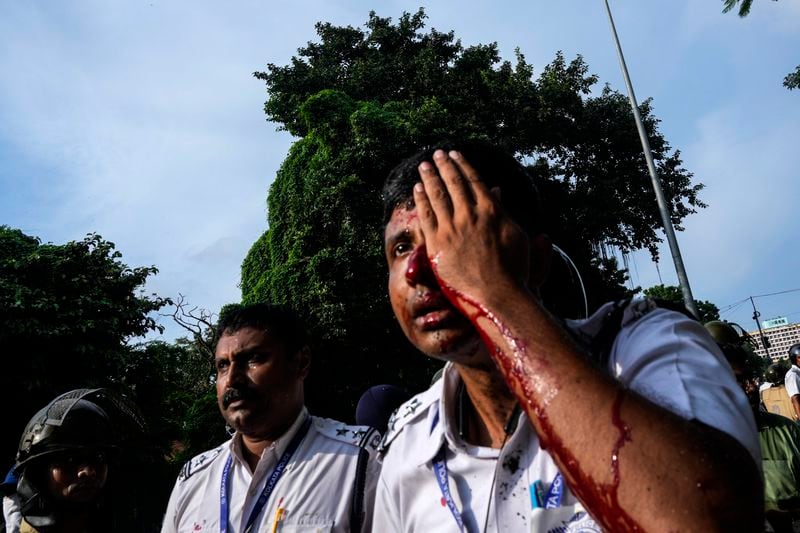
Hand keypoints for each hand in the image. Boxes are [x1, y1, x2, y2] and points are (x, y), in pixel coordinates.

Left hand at [413, 149, 530, 306]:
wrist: (498, 296)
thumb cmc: (514, 270)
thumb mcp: (516, 235)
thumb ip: (504, 211)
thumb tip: (496, 191)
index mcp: (492, 210)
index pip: (474, 180)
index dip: (463, 165)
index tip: (455, 154)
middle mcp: (470, 215)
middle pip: (453, 183)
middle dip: (444, 166)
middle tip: (436, 155)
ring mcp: (452, 229)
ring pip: (437, 196)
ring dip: (429, 177)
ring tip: (424, 166)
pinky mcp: (437, 245)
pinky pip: (426, 216)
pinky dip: (421, 200)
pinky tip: (417, 189)